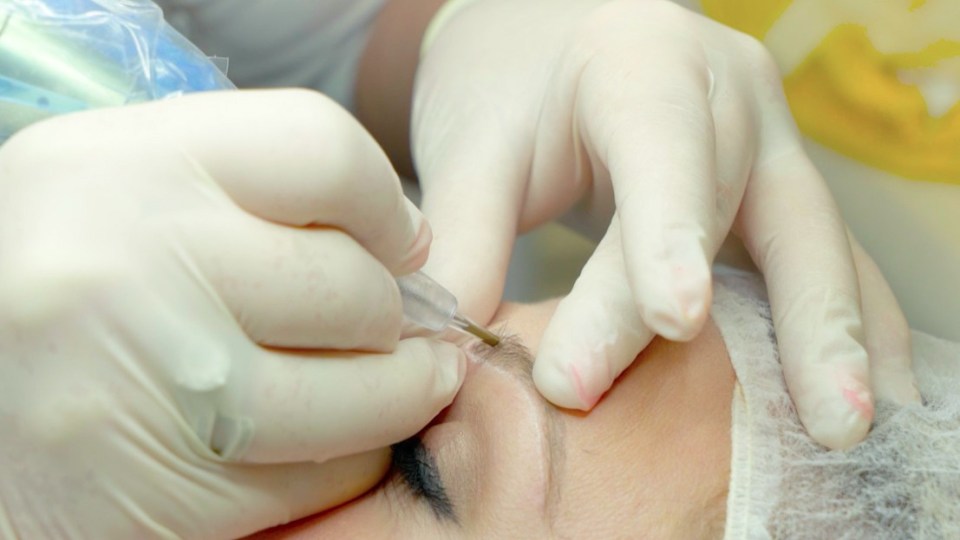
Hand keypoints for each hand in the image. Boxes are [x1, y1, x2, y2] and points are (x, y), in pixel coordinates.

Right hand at [0, 90, 464, 537]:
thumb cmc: (65, 299)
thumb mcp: (123, 198)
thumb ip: (248, 191)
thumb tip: (405, 236)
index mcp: (120, 166)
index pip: (324, 150)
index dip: (384, 204)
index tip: (395, 243)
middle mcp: (124, 265)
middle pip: (354, 282)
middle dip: (386, 312)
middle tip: (371, 324)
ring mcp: (148, 386)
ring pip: (366, 389)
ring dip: (397, 391)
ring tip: (388, 381)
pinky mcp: (167, 494)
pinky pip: (330, 471)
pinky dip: (348, 456)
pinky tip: (314, 438)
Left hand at [412, 0, 916, 448]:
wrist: (550, 38)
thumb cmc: (509, 86)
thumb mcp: (475, 143)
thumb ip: (465, 235)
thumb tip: (455, 351)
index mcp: (643, 62)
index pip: (664, 151)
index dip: (671, 237)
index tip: (675, 323)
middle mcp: (730, 96)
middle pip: (771, 209)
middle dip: (797, 320)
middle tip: (818, 422)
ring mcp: (768, 142)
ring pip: (823, 242)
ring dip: (842, 339)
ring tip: (855, 431)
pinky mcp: (775, 190)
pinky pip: (828, 260)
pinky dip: (850, 329)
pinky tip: (874, 396)